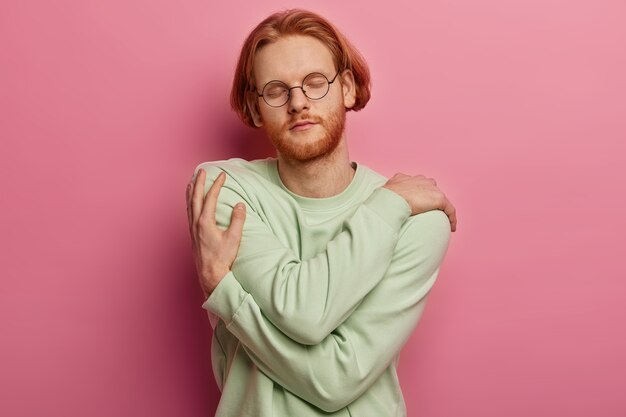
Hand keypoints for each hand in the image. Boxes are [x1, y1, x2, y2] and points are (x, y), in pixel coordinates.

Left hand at [186, 169, 246, 297]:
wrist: (210, 275)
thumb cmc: (222, 259)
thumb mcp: (234, 239)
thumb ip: (237, 221)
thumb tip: (240, 205)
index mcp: (205, 222)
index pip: (211, 198)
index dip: (217, 185)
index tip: (223, 175)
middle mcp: (196, 223)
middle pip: (196, 197)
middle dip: (199, 182)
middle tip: (202, 171)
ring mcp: (192, 229)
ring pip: (189, 204)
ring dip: (191, 191)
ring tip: (192, 181)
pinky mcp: (192, 234)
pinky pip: (189, 212)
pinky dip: (190, 202)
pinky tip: (191, 202)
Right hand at [383, 173, 456, 231]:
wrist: (391, 200)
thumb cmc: (384, 199)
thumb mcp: (383, 194)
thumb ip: (387, 194)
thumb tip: (381, 203)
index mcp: (406, 178)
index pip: (417, 184)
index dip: (420, 194)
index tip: (420, 204)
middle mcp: (420, 180)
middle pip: (430, 188)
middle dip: (431, 199)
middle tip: (431, 213)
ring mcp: (430, 188)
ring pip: (440, 199)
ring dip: (442, 209)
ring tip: (443, 220)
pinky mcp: (438, 198)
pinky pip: (449, 209)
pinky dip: (452, 217)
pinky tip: (452, 227)